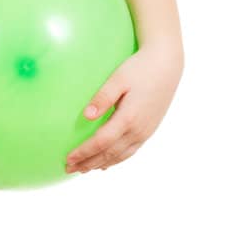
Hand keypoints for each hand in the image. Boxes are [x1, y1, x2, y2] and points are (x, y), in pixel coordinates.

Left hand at [65, 46, 182, 174]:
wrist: (167, 65)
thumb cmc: (140, 68)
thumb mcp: (118, 78)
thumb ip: (103, 97)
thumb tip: (86, 116)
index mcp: (128, 118)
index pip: (101, 142)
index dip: (84, 152)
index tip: (68, 159)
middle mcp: (138, 130)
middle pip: (109, 154)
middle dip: (88, 163)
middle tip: (69, 168)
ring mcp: (145, 132)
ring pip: (120, 156)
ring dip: (100, 164)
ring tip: (83, 169)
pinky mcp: (149, 130)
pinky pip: (130, 151)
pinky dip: (116, 160)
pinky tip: (106, 163)